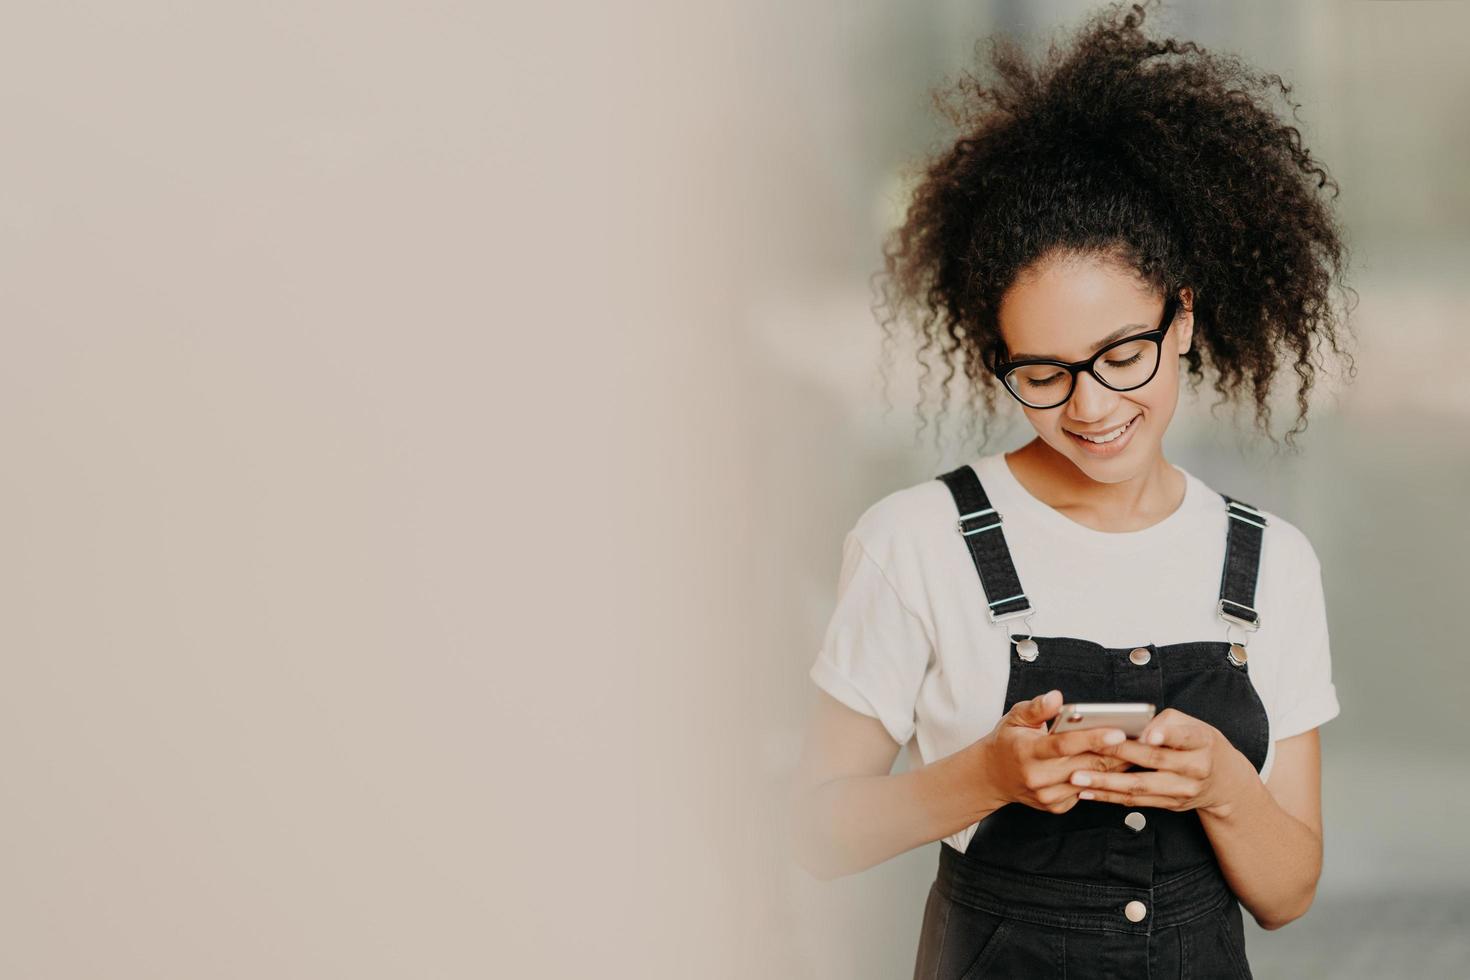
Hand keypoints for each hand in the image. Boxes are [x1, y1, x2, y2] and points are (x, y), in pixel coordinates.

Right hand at [978, 689, 1135, 813]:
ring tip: (1138, 751)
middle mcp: (1038, 778)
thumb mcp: (1015, 717)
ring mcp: (1048, 796)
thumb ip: (1037, 707)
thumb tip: (1056, 697)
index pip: (1065, 745)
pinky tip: (1118, 768)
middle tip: (1143, 739)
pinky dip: (1103, 780)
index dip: (1094, 738)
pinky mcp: (1056, 807)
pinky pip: (1086, 793)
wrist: (990, 777)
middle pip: (1086, 764)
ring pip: (1092, 781)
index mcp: (1028, 752)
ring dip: (1116, 767)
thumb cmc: (1007, 742)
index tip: (1119, 731)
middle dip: (1116, 752)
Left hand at [1067, 707, 1256, 815]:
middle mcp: (1196, 768)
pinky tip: (1087, 792)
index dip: (1166, 735)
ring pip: (1140, 787)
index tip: (1148, 735)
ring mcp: (1183, 790)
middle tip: (1089, 748)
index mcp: (1202, 742)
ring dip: (1106, 783)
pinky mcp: (1170, 804)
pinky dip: (1109, 797)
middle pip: (1154, 761)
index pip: (1184, 737)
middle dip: (1118, 755)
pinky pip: (1136, 801)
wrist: (1223, 780)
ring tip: (1078, 778)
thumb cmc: (1197, 742)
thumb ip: (1162, 722)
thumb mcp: (1190, 724)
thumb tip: (1132, 727)